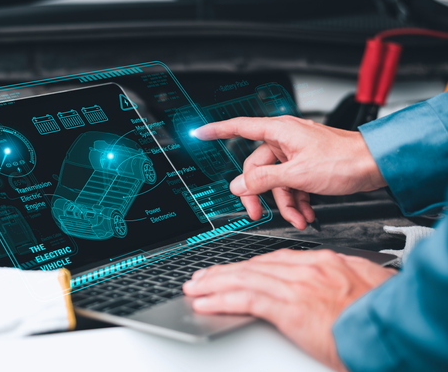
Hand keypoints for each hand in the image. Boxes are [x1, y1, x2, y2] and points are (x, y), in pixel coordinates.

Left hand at [183, 249, 396, 370]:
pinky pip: (245, 299)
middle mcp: (307, 268)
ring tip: (196, 289)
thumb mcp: (366, 287)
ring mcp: (297, 285)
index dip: (250, 266)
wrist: (394, 330)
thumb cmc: (385, 314)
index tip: (235, 271)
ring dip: (214, 284)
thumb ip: (341, 281)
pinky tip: (206, 302)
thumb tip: (329, 286)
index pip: (276, 260)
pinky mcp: (289, 306)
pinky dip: (221, 299)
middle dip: (225, 272)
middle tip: (203, 278)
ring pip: (244, 279)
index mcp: (325, 262)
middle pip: (254, 266)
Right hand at [194, 116, 386, 228]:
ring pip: (277, 180)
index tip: (199, 133)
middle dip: (261, 194)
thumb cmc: (344, 160)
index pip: (239, 128)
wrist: (378, 165)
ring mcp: (297, 153)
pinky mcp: (309, 164)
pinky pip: (293, 183)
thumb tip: (238, 185)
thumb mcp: (297, 175)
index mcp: (278, 132)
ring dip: (285, 203)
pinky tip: (306, 214)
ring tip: (297, 219)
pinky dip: (298, 200)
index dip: (217, 131)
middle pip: (258, 168)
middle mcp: (285, 140)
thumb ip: (263, 181)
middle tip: (258, 214)